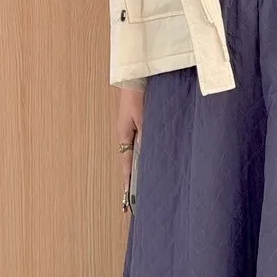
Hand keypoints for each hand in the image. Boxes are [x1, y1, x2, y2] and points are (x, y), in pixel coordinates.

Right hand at [115, 87, 144, 210]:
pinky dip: (144, 155)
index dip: (128, 181)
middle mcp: (126, 136)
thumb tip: (146, 153)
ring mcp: (132, 131)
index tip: (127, 199)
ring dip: (139, 168)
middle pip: (130, 162)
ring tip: (144, 186)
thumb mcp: (142, 115)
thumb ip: (145, 134)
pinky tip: (152, 161)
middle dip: (133, 179)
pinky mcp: (138, 125)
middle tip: (134, 199)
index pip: (126, 164)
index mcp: (124, 135)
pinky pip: (141, 144)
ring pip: (136, 154)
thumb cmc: (136, 95)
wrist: (134, 77)